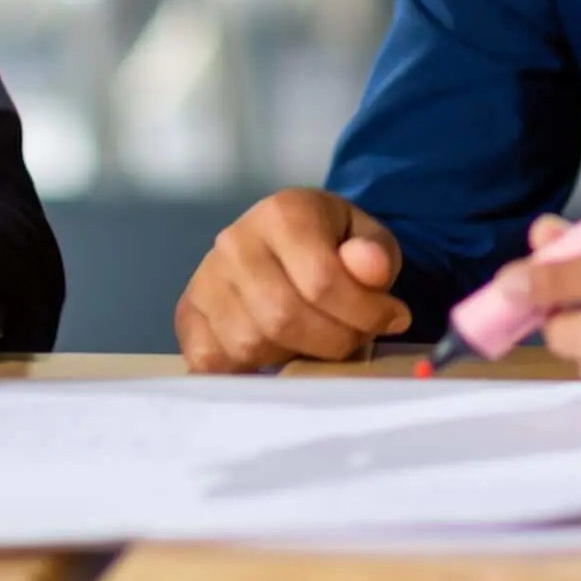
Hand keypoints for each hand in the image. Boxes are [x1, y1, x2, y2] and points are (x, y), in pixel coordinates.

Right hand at [176, 189, 410, 370]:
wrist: (284, 242)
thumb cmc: (332, 243)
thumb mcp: (367, 237)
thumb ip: (375, 253)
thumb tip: (371, 270)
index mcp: (284, 212)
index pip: (322, 280)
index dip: (364, 312)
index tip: (393, 319)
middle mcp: (235, 241)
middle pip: (283, 316)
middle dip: (333, 340)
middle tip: (356, 338)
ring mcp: (206, 278)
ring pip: (250, 342)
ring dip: (295, 356)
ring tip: (317, 340)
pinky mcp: (188, 313)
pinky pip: (213, 360)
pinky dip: (249, 368)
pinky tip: (277, 353)